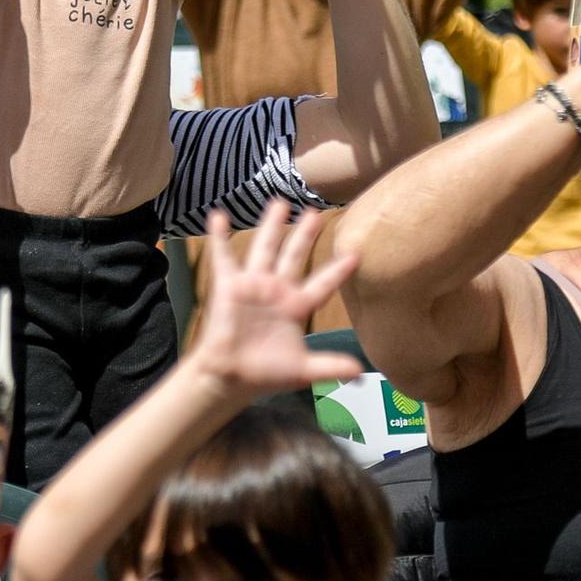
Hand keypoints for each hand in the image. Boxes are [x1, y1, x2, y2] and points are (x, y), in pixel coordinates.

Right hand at [190, 203, 362, 399]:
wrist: (230, 378)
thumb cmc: (265, 373)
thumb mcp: (302, 370)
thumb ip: (330, 366)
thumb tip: (361, 372)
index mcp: (297, 306)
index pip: (323, 283)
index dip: (339, 270)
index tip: (355, 253)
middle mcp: (278, 290)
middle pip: (295, 256)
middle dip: (304, 235)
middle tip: (315, 213)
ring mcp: (254, 285)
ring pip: (265, 249)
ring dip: (271, 226)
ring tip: (279, 202)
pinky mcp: (229, 286)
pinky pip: (224, 258)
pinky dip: (220, 237)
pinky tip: (219, 216)